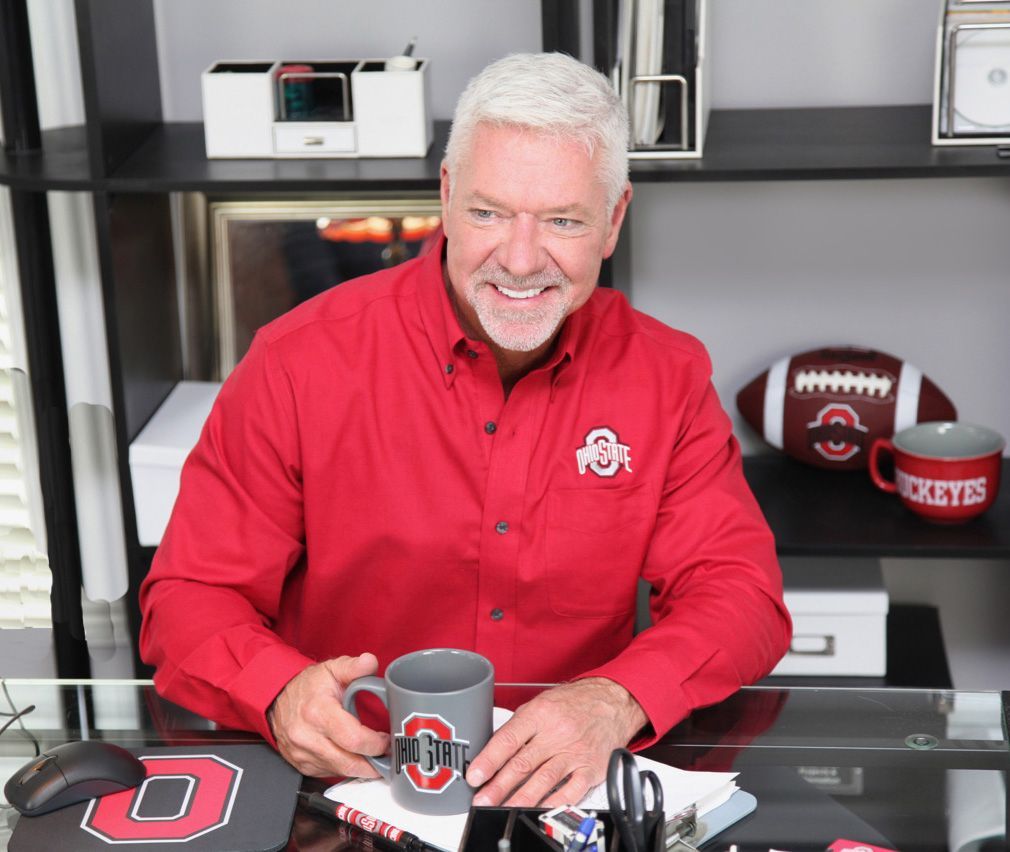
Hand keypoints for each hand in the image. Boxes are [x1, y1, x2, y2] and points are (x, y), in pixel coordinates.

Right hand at [267, 653, 389, 777]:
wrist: (277, 699)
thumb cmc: (307, 686)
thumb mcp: (332, 669)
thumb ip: (354, 666)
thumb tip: (370, 662)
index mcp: (318, 712)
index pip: (353, 739)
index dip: (375, 744)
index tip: (386, 739)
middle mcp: (307, 737)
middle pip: (349, 762)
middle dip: (373, 763)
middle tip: (387, 755)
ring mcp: (302, 754)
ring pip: (340, 771)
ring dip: (361, 768)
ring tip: (374, 756)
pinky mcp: (301, 765)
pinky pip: (329, 773)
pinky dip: (345, 768)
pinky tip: (354, 757)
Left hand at [466, 678, 647, 807]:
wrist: (612, 701)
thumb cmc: (574, 702)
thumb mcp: (542, 703)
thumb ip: (520, 726)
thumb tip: (494, 751)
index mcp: (540, 714)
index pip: (509, 739)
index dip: (489, 759)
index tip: (475, 775)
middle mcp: (556, 733)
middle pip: (523, 763)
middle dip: (498, 786)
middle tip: (481, 800)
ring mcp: (574, 752)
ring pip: (543, 780)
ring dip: (520, 798)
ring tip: (502, 809)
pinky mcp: (590, 768)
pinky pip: (570, 790)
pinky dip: (553, 802)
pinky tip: (538, 810)